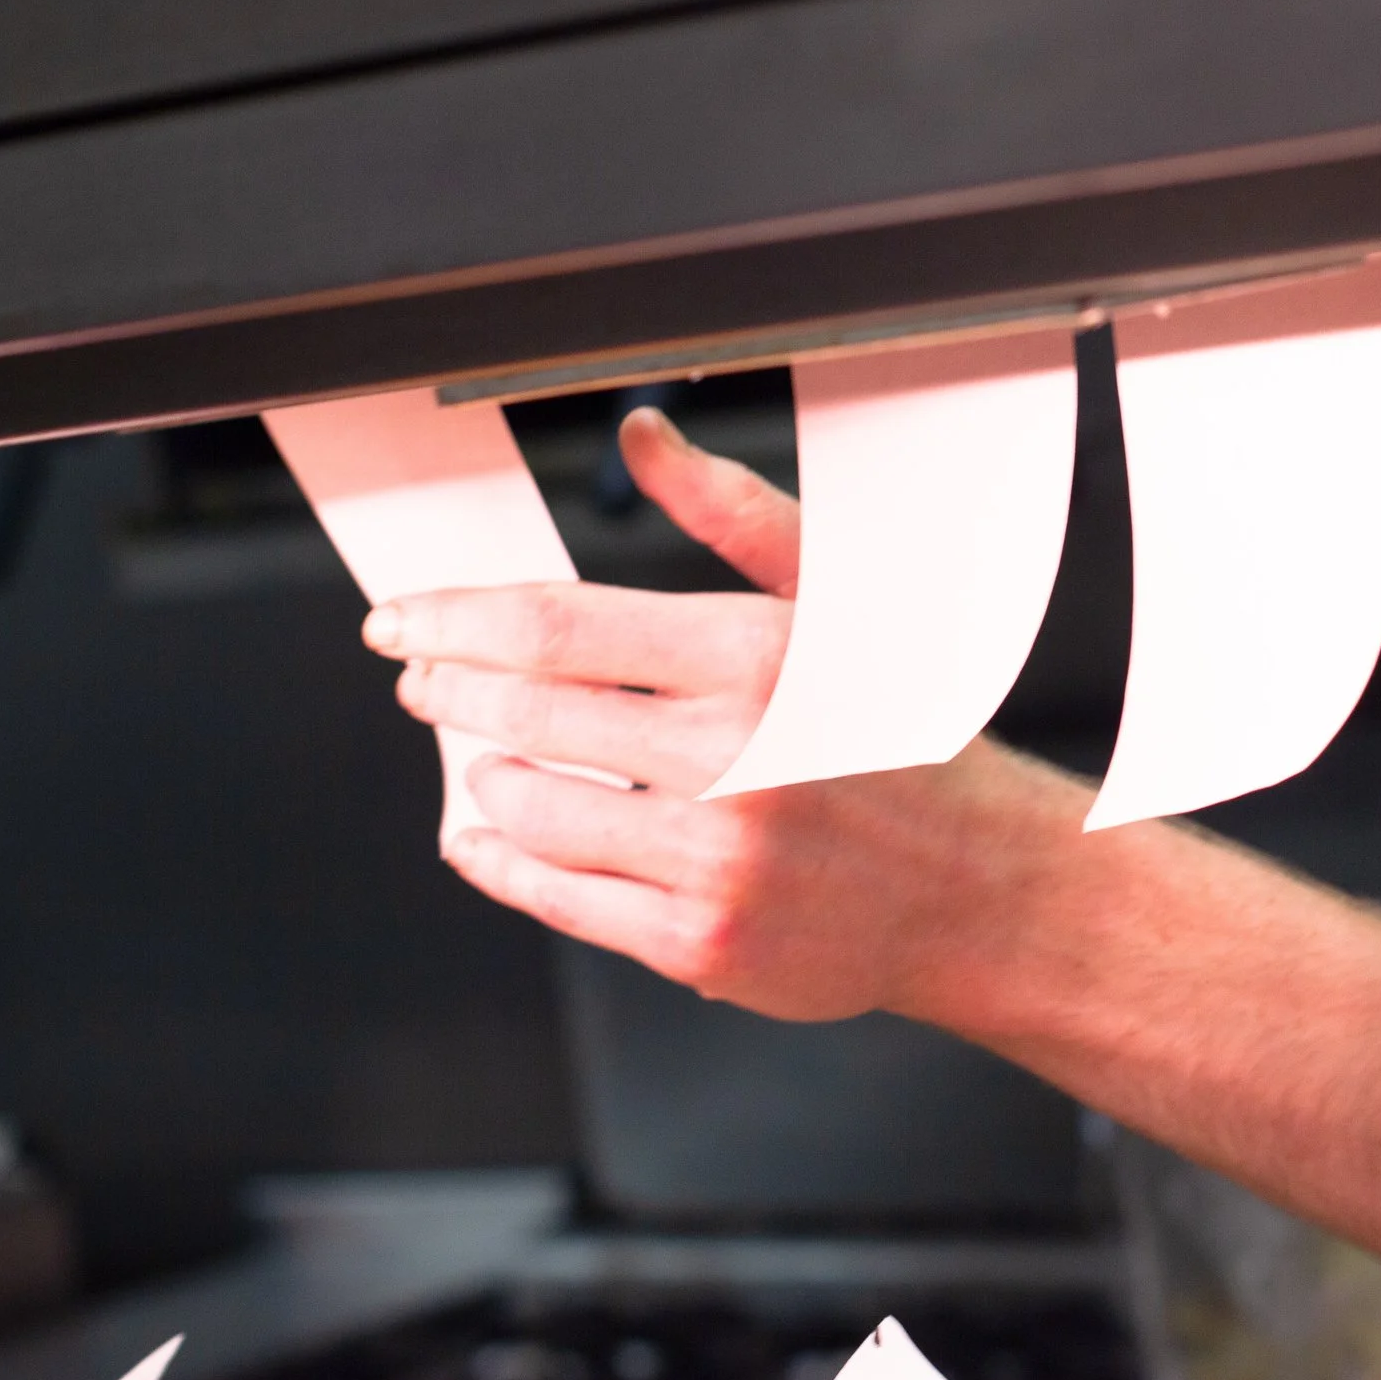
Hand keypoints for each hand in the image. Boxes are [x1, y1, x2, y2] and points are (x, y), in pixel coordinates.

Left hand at [363, 406, 1087, 1020]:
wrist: (977, 886)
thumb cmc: (905, 738)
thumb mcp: (840, 606)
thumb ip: (733, 515)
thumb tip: (642, 437)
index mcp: (760, 658)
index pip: (556, 626)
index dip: (456, 620)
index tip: (404, 621)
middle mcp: (736, 759)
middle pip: (526, 715)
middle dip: (449, 692)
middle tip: (426, 684)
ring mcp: (715, 861)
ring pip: (528, 810)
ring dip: (483, 779)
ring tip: (487, 761)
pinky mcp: (701, 943)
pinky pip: (555, 899)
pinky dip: (499, 863)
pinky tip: (485, 838)